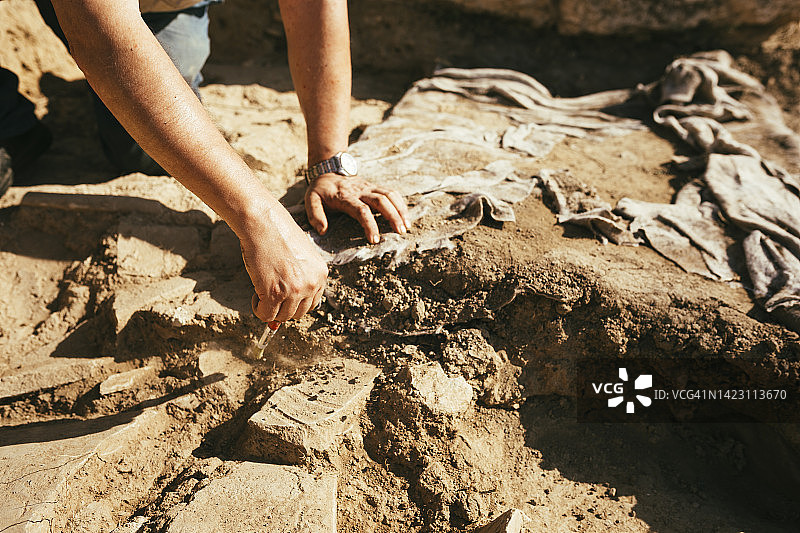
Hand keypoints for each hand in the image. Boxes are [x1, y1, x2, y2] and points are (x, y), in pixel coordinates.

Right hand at [239, 202, 327, 322]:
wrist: (262, 222)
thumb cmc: (277, 233)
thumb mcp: (299, 256)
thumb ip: (299, 277)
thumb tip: (286, 303)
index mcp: (321, 274)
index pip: (312, 302)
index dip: (296, 302)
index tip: (284, 296)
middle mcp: (311, 283)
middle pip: (299, 313)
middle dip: (284, 307)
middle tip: (271, 294)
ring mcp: (294, 290)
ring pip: (283, 316)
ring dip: (271, 309)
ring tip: (262, 292)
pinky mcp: (275, 293)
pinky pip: (266, 315)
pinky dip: (259, 310)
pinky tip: (255, 296)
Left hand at [305, 173, 409, 243]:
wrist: (328, 170)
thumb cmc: (320, 190)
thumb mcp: (310, 200)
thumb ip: (315, 215)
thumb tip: (323, 230)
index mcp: (345, 196)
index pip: (361, 210)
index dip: (369, 225)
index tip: (374, 240)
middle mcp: (360, 190)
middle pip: (381, 200)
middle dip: (392, 216)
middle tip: (400, 232)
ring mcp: (369, 187)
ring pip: (390, 195)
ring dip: (400, 210)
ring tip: (406, 226)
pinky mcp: (375, 186)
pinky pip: (391, 193)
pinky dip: (400, 204)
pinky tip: (405, 216)